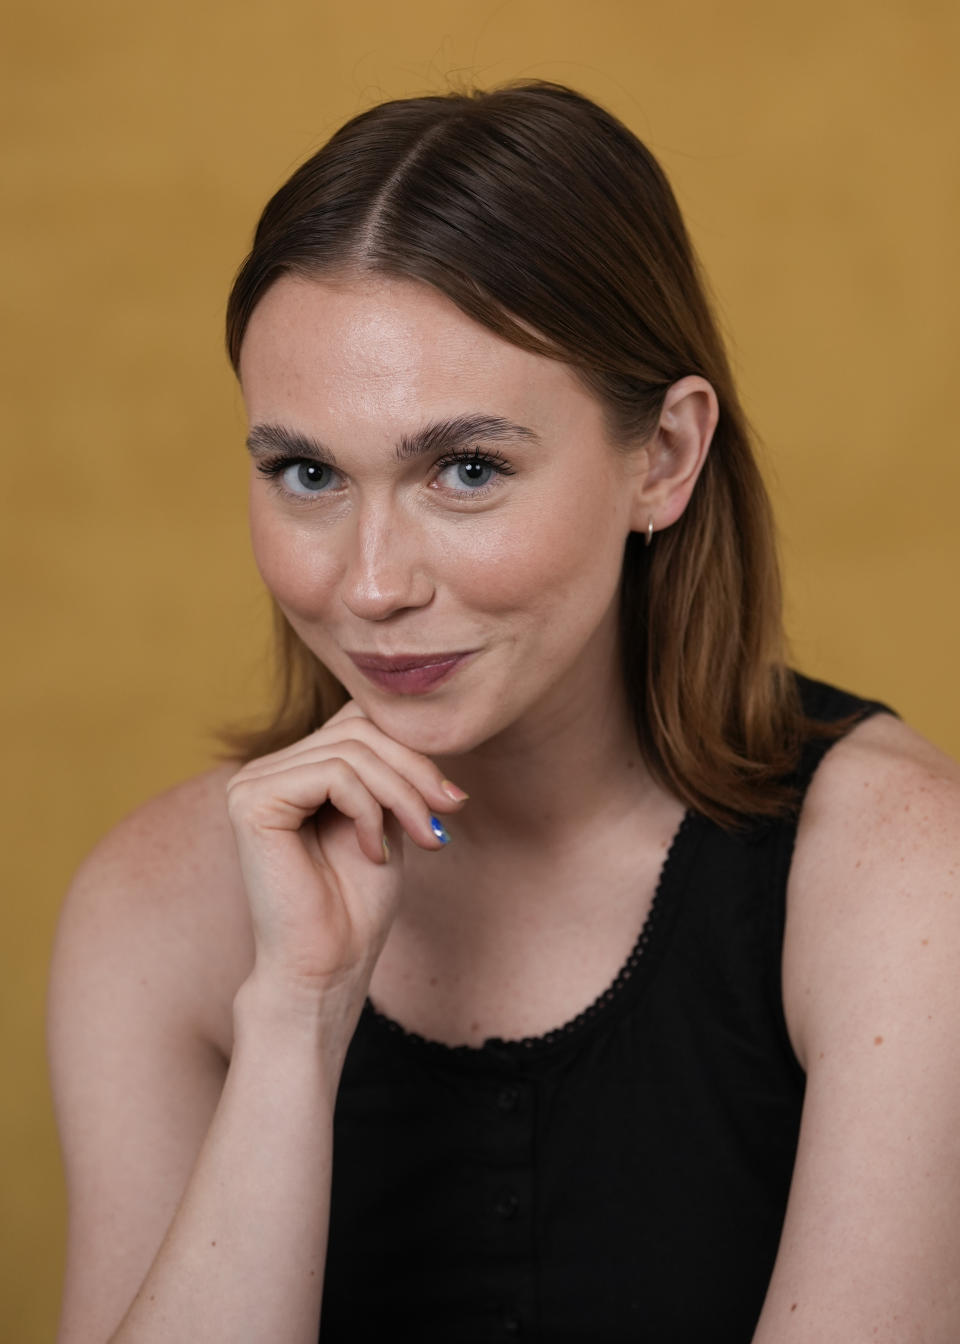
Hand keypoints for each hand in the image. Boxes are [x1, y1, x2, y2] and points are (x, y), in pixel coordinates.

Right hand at [226, 701, 466, 1019]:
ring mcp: (253, 781)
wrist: (328, 967)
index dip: (412, 751)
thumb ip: (390, 769)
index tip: (452, 801)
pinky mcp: (251, 800)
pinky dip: (370, 810)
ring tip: (424, 839)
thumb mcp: (387, 818)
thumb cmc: (356, 904)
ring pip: (353, 751)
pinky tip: (373, 851)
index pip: (359, 721)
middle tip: (448, 816)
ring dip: (403, 796)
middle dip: (415, 771)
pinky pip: (334, 774)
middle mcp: (267, 768)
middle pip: (358, 728)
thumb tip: (422, 723)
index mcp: (295, 769)